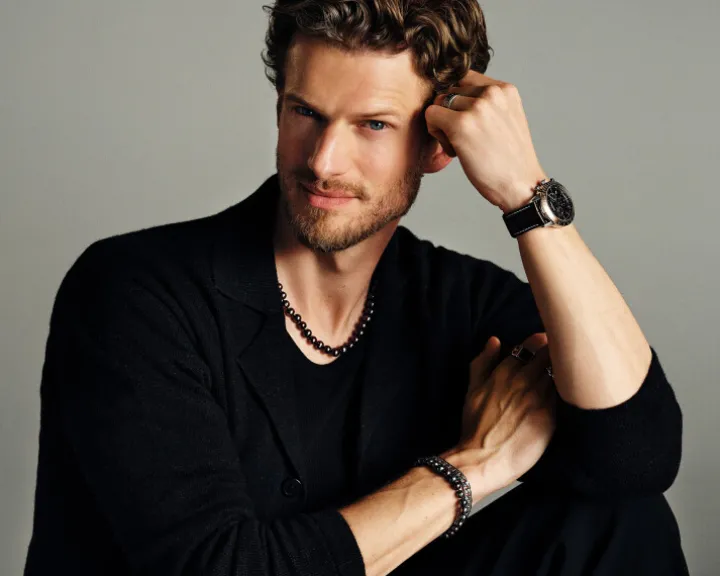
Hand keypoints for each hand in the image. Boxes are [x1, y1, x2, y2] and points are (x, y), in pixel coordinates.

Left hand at [424, 71, 547, 213]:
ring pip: (439, 103)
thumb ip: (487, 103)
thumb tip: (450, 95)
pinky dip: (436, 134)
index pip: (464, 79)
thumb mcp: (506, 119)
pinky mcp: (461, 124)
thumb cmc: (509, 160)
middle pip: (450, 91)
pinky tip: (454, 150)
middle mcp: (492, 92)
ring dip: (443, 125)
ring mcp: (477, 107)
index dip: (459, 101)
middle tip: (466, 140)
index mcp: (505, 89)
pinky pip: (430, 116)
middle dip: (451, 114)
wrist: (520, 185)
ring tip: (462, 145)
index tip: (470, 124)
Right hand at [455, 333, 556, 495]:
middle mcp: (523, 381)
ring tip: (572, 375)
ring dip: (565, 373)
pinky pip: (564, 397)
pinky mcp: (550, 417)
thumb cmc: (475, 427)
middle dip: (557, 354)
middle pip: (549, 356)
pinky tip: (572, 396)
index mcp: (504, 372)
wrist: (483, 460)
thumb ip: (482, 363)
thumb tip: (495, 341)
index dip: (541, 343)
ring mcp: (539, 398)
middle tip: (564, 356)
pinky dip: (568, 394)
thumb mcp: (472, 390)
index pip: (531, 346)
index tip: (547, 343)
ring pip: (559, 375)